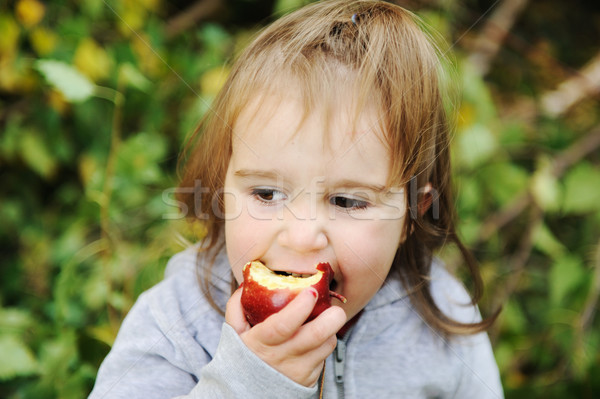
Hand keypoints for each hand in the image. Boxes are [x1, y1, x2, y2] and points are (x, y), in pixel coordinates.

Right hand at [225, 285, 346, 386]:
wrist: (247, 392)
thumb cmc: (244, 355)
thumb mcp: (234, 333)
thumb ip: (236, 306)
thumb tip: (246, 283)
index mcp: (261, 341)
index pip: (283, 325)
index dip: (300, 307)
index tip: (311, 292)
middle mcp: (282, 357)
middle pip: (316, 335)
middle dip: (332, 318)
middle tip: (335, 307)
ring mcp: (298, 369)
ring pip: (326, 344)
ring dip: (331, 329)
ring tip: (325, 318)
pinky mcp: (310, 379)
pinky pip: (325, 356)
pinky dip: (325, 342)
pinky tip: (316, 337)